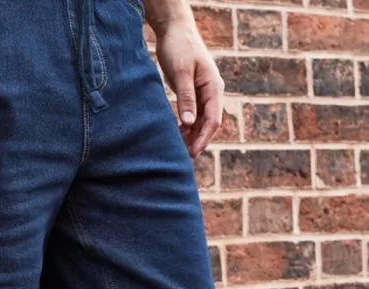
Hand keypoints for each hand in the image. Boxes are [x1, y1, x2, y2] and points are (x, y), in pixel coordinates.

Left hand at [154, 18, 224, 158]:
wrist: (175, 30)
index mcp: (214, 87)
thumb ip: (185, 98)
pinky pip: (192, 116)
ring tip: (178, 151)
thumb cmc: (179, 48)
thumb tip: (188, 123)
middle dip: (197, 141)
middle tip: (183, 158)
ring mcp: (203, 94)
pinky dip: (185, 127)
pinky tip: (175, 136)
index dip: (204, 138)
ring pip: (200, 122)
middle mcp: (212, 92)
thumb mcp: (181, 73)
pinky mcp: (192, 94)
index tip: (193, 153)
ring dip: (191, 136)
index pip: (213, 120)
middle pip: (208, 124)